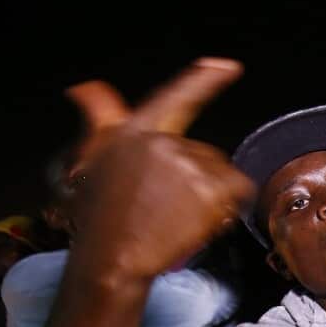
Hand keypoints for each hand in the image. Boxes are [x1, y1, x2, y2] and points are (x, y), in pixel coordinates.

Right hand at [67, 59, 254, 281]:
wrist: (111, 260)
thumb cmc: (100, 220)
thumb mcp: (92, 163)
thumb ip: (100, 121)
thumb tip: (84, 88)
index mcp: (131, 132)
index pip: (174, 97)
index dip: (203, 80)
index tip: (226, 66)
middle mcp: (160, 141)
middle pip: (204, 153)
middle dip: (197, 181)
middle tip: (166, 209)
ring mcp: (187, 163)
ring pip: (221, 174)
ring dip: (210, 197)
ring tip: (176, 218)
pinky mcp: (209, 188)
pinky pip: (240, 191)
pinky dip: (231, 206)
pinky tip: (201, 222)